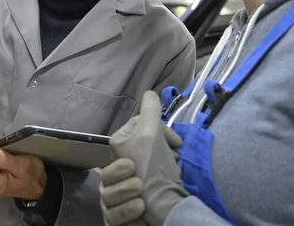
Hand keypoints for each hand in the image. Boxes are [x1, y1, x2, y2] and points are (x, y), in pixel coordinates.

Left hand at [108, 91, 188, 225]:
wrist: (159, 200)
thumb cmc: (152, 163)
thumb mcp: (150, 130)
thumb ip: (151, 108)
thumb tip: (149, 92)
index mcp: (119, 139)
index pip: (143, 121)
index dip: (161, 128)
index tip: (173, 140)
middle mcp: (122, 151)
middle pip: (150, 135)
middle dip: (166, 141)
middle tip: (174, 151)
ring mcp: (132, 166)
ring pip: (157, 148)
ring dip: (169, 153)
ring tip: (173, 162)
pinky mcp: (144, 178)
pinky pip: (159, 163)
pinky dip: (168, 164)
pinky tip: (172, 170)